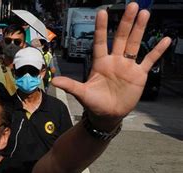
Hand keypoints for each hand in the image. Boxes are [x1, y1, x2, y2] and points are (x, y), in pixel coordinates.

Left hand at [52, 3, 170, 129]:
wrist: (107, 115)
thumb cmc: (93, 104)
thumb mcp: (82, 94)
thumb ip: (70, 85)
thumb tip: (54, 82)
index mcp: (100, 63)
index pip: (101, 41)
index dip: (102, 28)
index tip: (102, 12)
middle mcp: (115, 61)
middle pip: (122, 38)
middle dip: (126, 22)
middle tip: (132, 5)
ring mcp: (127, 66)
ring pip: (135, 44)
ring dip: (140, 29)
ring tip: (145, 14)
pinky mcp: (139, 75)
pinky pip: (149, 60)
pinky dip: (157, 51)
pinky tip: (165, 39)